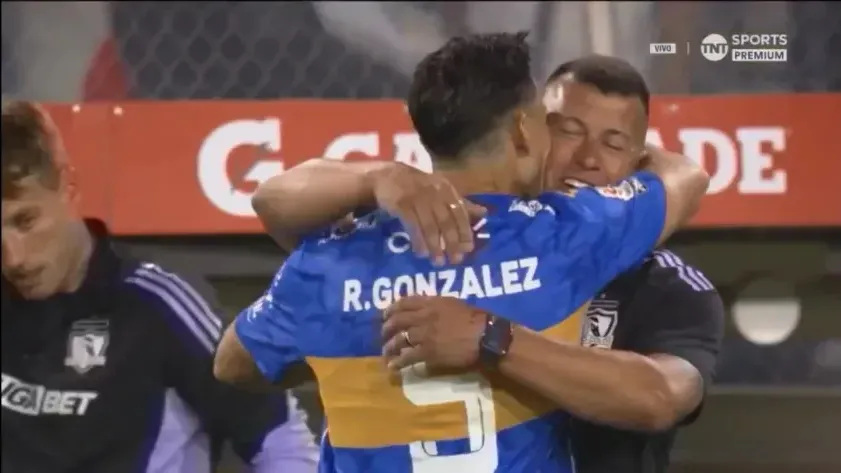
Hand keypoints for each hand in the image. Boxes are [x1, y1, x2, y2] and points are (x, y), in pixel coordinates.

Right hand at [367, 163, 485, 264]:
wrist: (386, 176)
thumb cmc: (418, 187)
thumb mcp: (441, 191)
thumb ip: (461, 204)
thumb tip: (485, 213)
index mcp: (446, 189)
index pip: (460, 212)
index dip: (465, 231)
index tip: (468, 249)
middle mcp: (434, 192)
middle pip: (446, 221)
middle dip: (452, 243)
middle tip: (455, 260)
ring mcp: (417, 197)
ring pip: (430, 226)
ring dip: (436, 246)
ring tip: (438, 262)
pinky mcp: (402, 204)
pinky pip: (413, 226)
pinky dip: (418, 241)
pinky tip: (421, 253)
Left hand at [381, 296, 485, 371]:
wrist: (486, 337)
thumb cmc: (478, 319)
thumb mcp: (455, 304)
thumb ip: (438, 305)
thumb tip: (428, 308)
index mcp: (432, 303)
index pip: (405, 303)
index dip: (392, 308)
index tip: (385, 314)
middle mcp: (424, 316)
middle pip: (397, 320)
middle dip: (386, 328)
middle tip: (383, 334)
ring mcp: (424, 335)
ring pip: (399, 339)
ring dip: (389, 346)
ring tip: (386, 352)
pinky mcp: (428, 352)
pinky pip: (407, 357)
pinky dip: (398, 362)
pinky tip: (393, 367)